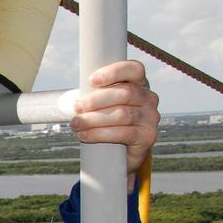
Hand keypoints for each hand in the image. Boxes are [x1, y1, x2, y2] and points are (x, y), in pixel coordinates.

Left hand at [70, 59, 159, 177]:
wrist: (121, 153)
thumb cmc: (107, 122)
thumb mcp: (102, 104)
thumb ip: (94, 94)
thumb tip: (71, 98)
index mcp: (139, 84)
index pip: (134, 69)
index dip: (114, 72)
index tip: (91, 80)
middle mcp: (149, 98)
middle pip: (125, 93)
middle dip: (96, 100)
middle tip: (76, 107)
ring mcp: (150, 117)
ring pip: (122, 115)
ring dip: (94, 119)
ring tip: (76, 124)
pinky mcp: (147, 136)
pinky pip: (124, 133)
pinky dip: (100, 134)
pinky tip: (85, 136)